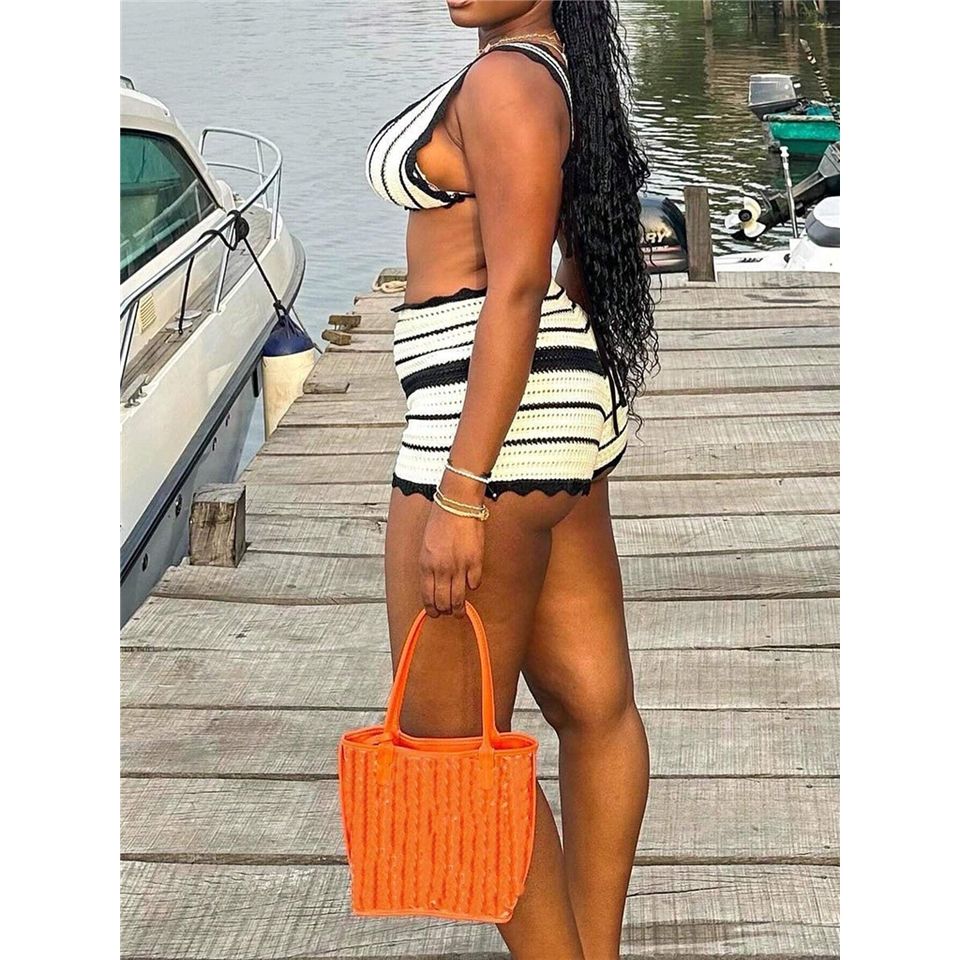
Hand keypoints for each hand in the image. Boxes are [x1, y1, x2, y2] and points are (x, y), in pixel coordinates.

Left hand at [420, 480, 485, 617]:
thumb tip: (433, 584)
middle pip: (443, 601)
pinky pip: (474, 583)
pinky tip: (471, 585)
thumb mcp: (426, 546)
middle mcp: (441, 569)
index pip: (427, 595)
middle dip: (445, 611)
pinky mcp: (475, 562)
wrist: (457, 504)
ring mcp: (459, 566)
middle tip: (448, 614)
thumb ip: (430, 566)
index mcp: (426, 564)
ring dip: (459, 608)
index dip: (431, 608)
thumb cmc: (440, 521)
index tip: (434, 613)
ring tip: (460, 611)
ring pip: (458, 597)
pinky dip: (472, 586)